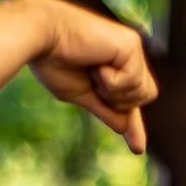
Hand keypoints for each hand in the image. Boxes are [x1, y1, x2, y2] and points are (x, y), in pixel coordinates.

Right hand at [22, 0, 155, 154]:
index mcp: (116, 65)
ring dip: (113, 91)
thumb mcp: (82, 94)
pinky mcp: (131, 44)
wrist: (41, 37)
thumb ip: (105, 109)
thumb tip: (123, 128)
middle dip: (118, 101)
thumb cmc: (53, 61)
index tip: (137, 149)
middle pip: (144, 96)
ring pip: (142, 92)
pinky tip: (96, 64)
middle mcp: (128, 53)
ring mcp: (132, 47)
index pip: (131, 98)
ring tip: (93, 70)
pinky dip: (110, 81)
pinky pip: (132, 81)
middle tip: (94, 82)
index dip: (134, 125)